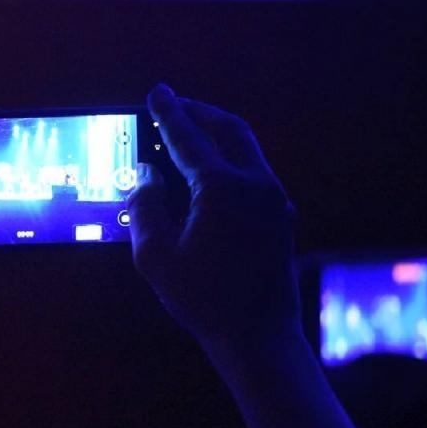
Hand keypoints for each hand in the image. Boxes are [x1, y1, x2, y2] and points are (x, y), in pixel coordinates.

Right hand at [128, 84, 298, 353]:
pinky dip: (229, 158)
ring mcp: (274, 199)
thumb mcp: (155, 255)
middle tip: (173, 106)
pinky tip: (209, 173)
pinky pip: (253, 171)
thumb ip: (145, 207)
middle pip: (229, 129)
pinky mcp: (281, 216)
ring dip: (216, 134)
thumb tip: (146, 176)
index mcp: (221, 189)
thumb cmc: (202, 299)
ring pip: (246, 148)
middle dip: (199, 113)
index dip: (168, 113)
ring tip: (189, 134)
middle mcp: (255, 185)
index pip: (189, 138)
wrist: (258, 335)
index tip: (157, 92)